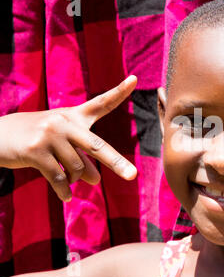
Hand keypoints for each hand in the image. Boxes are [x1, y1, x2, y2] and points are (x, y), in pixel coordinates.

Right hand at [0, 76, 137, 200]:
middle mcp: (63, 122)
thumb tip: (97, 180)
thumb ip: (83, 159)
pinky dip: (64, 191)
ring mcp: (49, 135)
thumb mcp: (62, 145)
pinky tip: (66, 197)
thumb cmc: (35, 139)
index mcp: (73, 115)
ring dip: (76, 180)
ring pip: (77, 168)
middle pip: (97, 146)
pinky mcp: (35, 150)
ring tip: (70, 181)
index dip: (119, 92)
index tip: (135, 79)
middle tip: (133, 176)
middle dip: (116, 162)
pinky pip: (59, 178)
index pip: (100, 103)